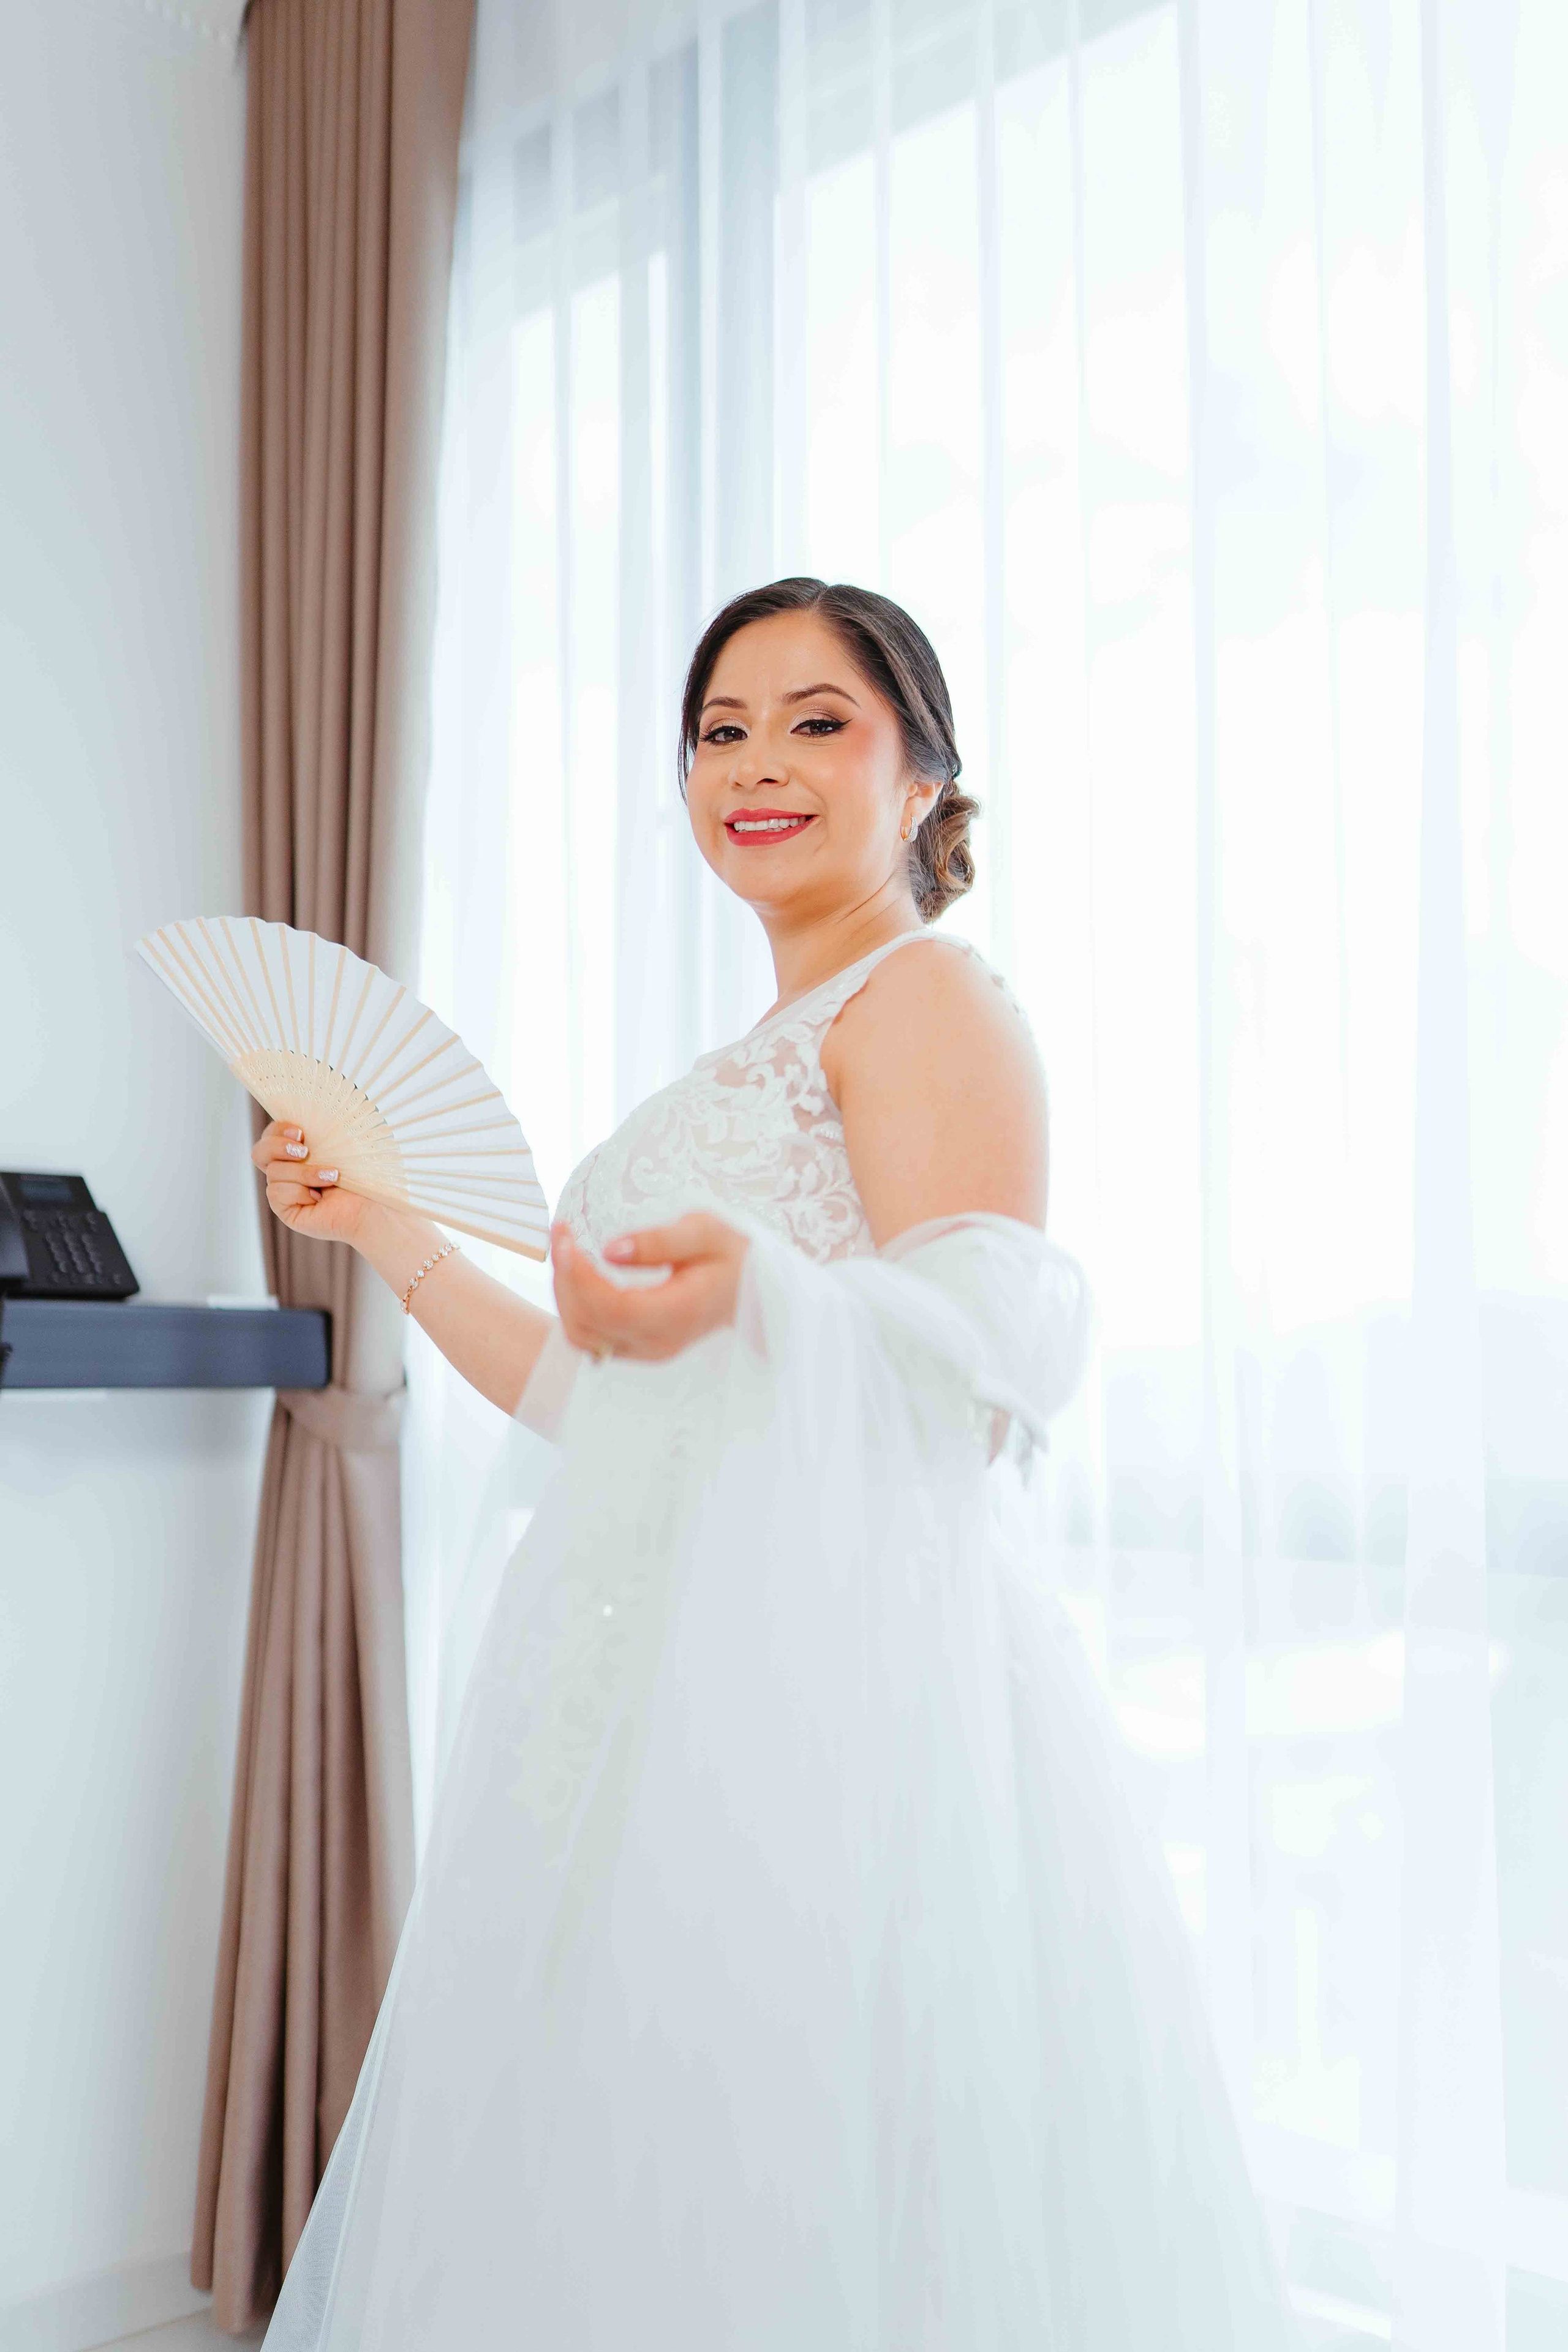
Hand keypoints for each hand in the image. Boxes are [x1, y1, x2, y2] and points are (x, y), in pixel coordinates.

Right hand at [250, 1118, 367, 1245]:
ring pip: (273, 1172)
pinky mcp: (287, 1210)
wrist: (377, 1204)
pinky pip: (277, 1193)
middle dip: (278, 1147)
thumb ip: (327, 1124)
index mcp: (300, 1150)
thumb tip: (315, 1097)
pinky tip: (319, 1198)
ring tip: (331, 1177)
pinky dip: (299, 1192)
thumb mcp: (348, 1139)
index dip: (277, 1129)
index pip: (271, 1134)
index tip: (300, 1131)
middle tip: (304, 1151)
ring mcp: (287, 1191)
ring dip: (304, 1173)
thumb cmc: (368, 1172)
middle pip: (259, 1152)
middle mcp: (290, 1170)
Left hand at [550, 1212, 748, 1362]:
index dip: (579, 1275)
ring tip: (564, 1246)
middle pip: (588, 1323)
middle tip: (561, 1230)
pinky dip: (573, 1306)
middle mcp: (659, 1342)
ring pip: (581, 1335)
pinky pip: (589, 1336)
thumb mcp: (704, 1231)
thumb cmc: (730, 1253)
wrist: (749, 1286)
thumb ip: (658, 1241)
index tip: (566, 1235)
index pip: (612, 1307)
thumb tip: (609, 1250)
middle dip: (564, 1277)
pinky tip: (575, 1272)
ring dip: (564, 1293)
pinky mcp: (636, 1348)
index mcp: (678, 1314)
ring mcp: (646, 1351)